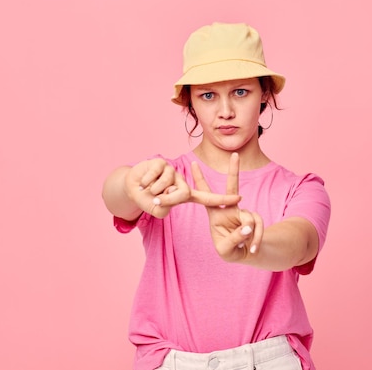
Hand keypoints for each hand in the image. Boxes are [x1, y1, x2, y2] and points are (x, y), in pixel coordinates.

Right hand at [125, 158, 240, 217]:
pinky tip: (142, 182)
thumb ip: (164, 205)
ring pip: (165, 185)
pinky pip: (154, 176)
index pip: (207, 199)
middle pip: (181, 194)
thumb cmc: (147, 199)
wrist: (131, 187)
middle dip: (165, 199)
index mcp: (186, 195)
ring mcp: (173, 171)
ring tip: (148, 189)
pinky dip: (145, 182)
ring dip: (152, 191)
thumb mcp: (158, 209)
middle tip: (154, 200)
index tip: (240, 199)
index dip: (224, 200)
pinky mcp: (161, 162)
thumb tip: (168, 191)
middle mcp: (182, 182)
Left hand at [191, 153, 263, 261]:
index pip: (205, 195)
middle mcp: (229, 209)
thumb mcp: (226, 249)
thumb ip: (234, 238)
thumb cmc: (230, 250)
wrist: (246, 255)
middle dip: (234, 171)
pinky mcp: (254, 218)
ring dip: (251, 233)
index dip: (200, 180)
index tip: (194, 163)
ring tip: (249, 247)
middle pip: (232, 187)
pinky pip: (258, 225)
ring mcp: (243, 212)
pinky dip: (257, 238)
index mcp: (215, 214)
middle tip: (235, 155)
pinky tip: (254, 249)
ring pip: (249, 216)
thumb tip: (248, 227)